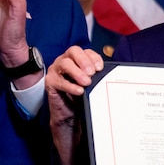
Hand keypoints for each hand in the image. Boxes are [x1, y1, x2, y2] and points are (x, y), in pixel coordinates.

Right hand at [47, 46, 103, 164]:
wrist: (70, 113)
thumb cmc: (82, 95)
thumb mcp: (93, 84)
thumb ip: (98, 77)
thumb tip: (112, 76)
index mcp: (77, 59)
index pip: (85, 51)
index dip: (93, 57)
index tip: (100, 67)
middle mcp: (65, 61)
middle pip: (73, 51)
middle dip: (84, 61)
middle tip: (92, 72)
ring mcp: (56, 70)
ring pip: (64, 63)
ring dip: (77, 72)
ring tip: (86, 82)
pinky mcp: (50, 82)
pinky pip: (58, 81)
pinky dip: (70, 85)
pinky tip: (79, 91)